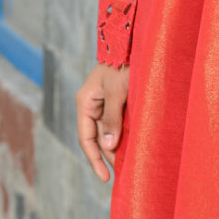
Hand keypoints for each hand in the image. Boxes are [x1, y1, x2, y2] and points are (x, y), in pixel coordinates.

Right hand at [75, 62, 129, 182]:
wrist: (130, 40)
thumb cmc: (123, 63)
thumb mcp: (118, 91)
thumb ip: (112, 119)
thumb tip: (108, 147)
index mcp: (85, 102)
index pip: (86, 138)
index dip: (95, 159)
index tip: (106, 177)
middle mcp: (91, 103)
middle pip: (97, 137)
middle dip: (109, 155)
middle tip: (125, 172)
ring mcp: (102, 101)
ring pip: (107, 130)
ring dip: (117, 144)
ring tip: (131, 161)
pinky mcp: (115, 98)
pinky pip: (116, 120)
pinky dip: (123, 132)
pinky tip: (133, 142)